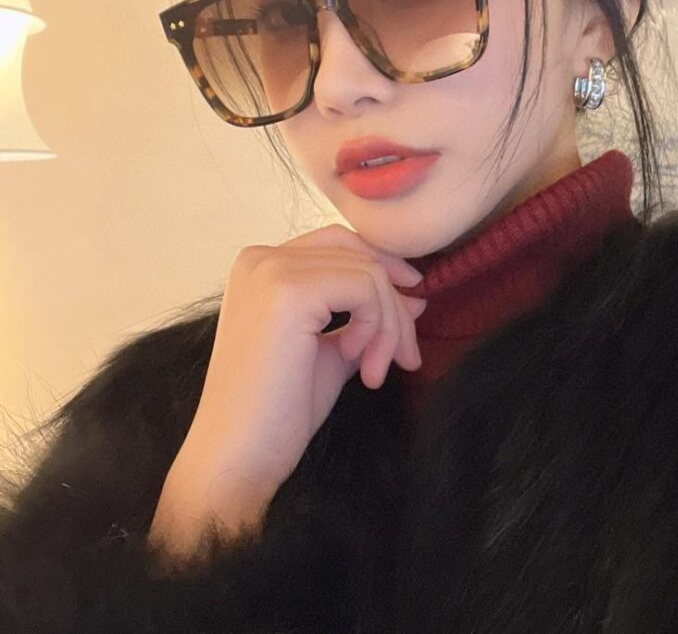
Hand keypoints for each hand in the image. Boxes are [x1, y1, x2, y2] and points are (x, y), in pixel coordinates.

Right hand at [173, 223, 425, 505]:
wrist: (238, 457)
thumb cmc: (279, 411)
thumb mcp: (331, 349)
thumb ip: (366, 317)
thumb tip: (416, 296)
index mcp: (262, 266)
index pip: (341, 244)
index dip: (385, 269)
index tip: (414, 306)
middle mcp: (261, 257)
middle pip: (359, 255)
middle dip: (394, 304)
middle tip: (406, 356)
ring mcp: (271, 270)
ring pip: (368, 273)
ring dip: (388, 326)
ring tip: (375, 372)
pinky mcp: (289, 290)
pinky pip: (365, 288)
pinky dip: (377, 327)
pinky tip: (360, 364)